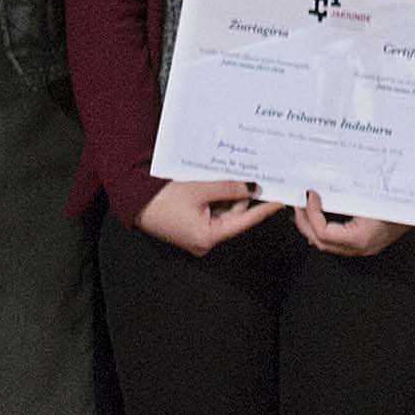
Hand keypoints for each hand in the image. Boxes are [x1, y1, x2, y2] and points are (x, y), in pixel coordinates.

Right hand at [135, 174, 279, 253]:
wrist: (133, 201)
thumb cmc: (162, 198)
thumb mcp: (200, 188)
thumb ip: (229, 188)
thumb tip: (252, 187)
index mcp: (209, 237)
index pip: (245, 221)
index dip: (264, 209)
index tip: (282, 200)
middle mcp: (205, 241)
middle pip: (233, 215)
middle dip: (238, 194)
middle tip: (245, 174)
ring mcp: (197, 235)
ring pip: (222, 212)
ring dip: (224, 194)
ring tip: (219, 176)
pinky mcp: (190, 228)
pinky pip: (210, 212)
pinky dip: (213, 197)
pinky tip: (210, 183)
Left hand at [289, 194, 402, 256]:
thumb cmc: (400, 202)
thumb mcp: (370, 195)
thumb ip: (345, 194)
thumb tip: (320, 188)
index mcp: (361, 238)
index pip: (324, 233)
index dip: (312, 214)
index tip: (310, 196)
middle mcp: (359, 248)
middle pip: (320, 242)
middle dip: (304, 222)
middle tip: (298, 203)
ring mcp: (361, 249)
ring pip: (326, 245)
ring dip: (312, 226)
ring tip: (305, 209)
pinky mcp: (363, 244)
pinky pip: (336, 241)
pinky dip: (324, 229)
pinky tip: (320, 216)